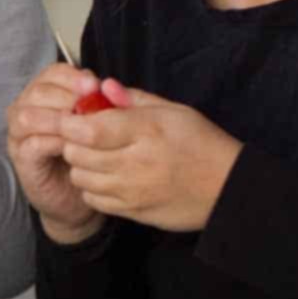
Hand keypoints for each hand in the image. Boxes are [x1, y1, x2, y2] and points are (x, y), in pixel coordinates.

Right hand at [6, 62, 105, 243]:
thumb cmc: (90, 156)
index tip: (95, 86)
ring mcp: (19, 135)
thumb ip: (104, 104)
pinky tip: (71, 147)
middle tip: (88, 108)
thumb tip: (111, 86)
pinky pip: (31, 144)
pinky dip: (52, 141)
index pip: (51, 73)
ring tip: (80, 128)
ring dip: (55, 118)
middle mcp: (25, 109)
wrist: (78, 199)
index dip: (72, 77)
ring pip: (27, 115)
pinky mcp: (21, 159)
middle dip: (65, 96)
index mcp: (45, 95)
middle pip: (37, 91)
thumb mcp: (100, 125)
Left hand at [58, 83, 240, 232]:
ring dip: (80, 165)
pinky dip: (91, 188)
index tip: (71, 117)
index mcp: (146, 131)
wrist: (228, 188)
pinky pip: (94, 200)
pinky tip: (106, 177)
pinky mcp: (134, 212)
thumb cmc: (201, 142)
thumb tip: (103, 86)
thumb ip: (134, 98)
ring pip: (80, 178)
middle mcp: (136, 163)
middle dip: (72, 142)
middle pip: (77, 154)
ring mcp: (133, 192)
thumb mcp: (173, 111)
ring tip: (95, 155)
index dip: (70, 122)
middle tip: (82, 135)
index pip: (88, 130)